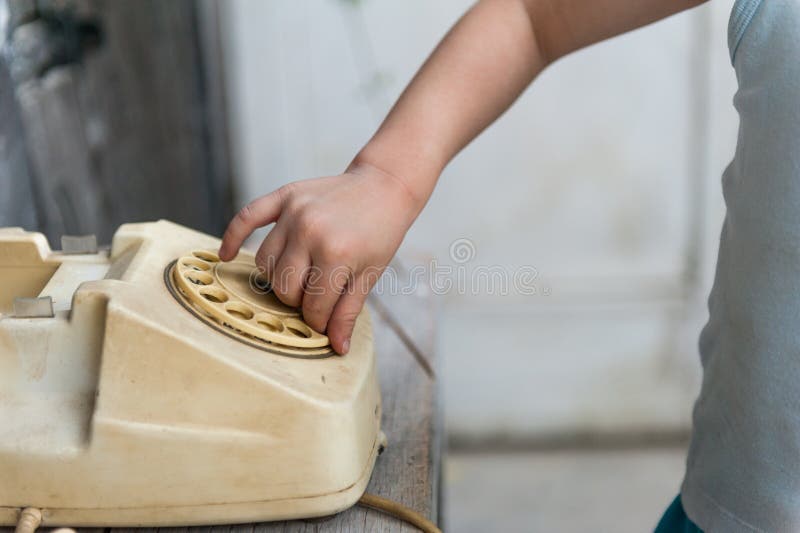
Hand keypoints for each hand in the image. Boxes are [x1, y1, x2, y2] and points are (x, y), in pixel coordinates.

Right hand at [219, 162, 419, 353]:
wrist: (384, 187)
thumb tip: (337, 347)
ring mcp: (294, 213)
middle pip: (283, 288)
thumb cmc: (380, 234)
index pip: (312, 306)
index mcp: (336, 255)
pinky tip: (225, 255)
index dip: (318, 320)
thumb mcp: (370, 274)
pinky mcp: (285, 196)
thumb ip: (348, 311)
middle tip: (315, 294)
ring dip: (277, 276)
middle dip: (298, 300)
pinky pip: (247, 216)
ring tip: (298, 274)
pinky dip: (231, 237)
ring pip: (265, 262)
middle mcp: (310, 232)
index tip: (325, 319)